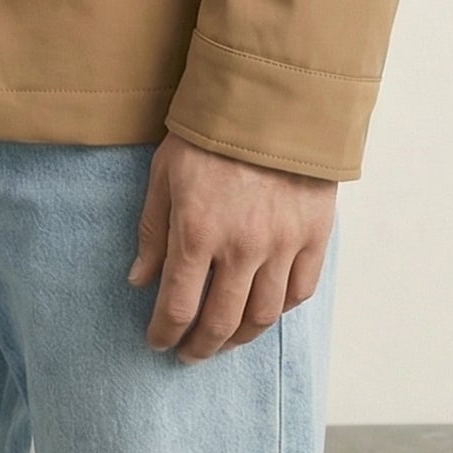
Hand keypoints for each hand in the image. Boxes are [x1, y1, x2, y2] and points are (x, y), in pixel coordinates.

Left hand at [126, 131, 335, 360]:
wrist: (270, 99)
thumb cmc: (209, 132)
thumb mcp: (165, 172)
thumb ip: (153, 230)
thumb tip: (139, 281)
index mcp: (197, 231)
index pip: (178, 306)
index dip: (165, 332)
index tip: (158, 342)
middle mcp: (242, 247)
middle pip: (221, 321)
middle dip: (201, 345)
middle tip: (190, 354)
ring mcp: (282, 244)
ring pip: (263, 316)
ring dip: (240, 337)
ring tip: (225, 340)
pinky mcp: (313, 235)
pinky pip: (300, 291)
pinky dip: (280, 309)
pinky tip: (264, 311)